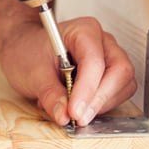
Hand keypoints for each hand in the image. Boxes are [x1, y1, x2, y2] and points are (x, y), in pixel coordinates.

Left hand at [0, 17, 136, 125]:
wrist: (25, 48)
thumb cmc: (29, 50)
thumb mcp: (32, 73)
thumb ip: (50, 94)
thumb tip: (64, 115)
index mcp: (84, 31)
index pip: (95, 61)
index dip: (88, 89)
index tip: (75, 112)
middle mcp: (103, 42)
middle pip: (119, 71)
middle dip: (100, 99)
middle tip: (78, 117)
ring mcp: (109, 57)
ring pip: (123, 84)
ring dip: (101, 104)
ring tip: (70, 108)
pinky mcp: (110, 74)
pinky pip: (118, 93)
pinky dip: (101, 106)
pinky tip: (78, 105)